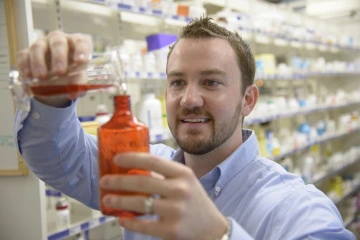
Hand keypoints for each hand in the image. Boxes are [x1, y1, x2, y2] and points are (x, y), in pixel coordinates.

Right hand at [16, 31, 91, 106]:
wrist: (56, 77)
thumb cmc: (72, 72)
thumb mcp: (78, 78)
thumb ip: (78, 84)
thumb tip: (73, 93)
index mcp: (76, 43)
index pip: (81, 42)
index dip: (81, 50)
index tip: (80, 61)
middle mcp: (59, 40)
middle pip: (58, 42)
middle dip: (59, 57)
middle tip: (59, 72)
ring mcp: (42, 44)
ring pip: (38, 47)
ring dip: (39, 62)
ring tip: (41, 76)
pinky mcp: (27, 52)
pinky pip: (23, 55)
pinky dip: (25, 65)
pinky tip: (28, 75)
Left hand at [99, 152, 227, 239]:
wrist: (212, 230)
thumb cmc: (194, 201)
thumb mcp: (186, 182)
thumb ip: (165, 175)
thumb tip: (135, 168)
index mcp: (183, 174)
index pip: (153, 161)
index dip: (132, 158)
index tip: (116, 158)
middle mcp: (181, 190)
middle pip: (142, 181)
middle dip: (118, 181)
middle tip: (105, 180)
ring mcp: (176, 211)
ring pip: (139, 204)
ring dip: (119, 200)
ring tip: (107, 199)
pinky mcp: (171, 230)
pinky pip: (143, 225)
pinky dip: (129, 222)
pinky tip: (121, 218)